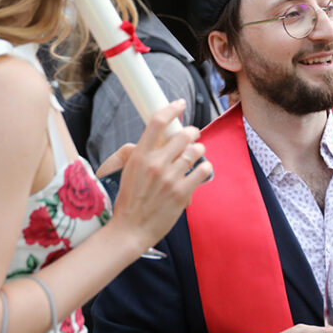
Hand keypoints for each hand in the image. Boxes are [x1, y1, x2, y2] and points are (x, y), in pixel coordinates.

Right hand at [103, 100, 212, 252]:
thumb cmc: (128, 200)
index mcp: (139, 156)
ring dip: (199, 150)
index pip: (157, 122)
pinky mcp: (182, 192)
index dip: (172, 108)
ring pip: (196, 151)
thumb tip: (155, 137)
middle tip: (193, 135)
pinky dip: (205, 168)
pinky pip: (203, 170)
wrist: (130, 230)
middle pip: (183, 134)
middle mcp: (155, 164)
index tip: (180, 103)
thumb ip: (138, 153)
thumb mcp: (126, 171)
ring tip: (196, 154)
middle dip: (192, 132)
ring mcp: (170, 178)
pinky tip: (202, 170)